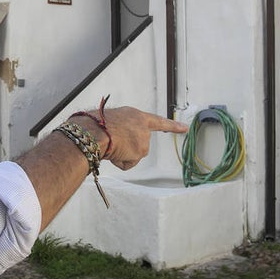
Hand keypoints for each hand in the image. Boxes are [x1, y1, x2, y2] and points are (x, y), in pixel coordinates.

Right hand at [70, 105, 186, 170]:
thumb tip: (115, 142)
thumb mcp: (111, 121)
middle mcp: (143, 126)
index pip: (158, 121)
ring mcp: (143, 138)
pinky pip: (128, 163)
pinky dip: (119, 161)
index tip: (185, 128)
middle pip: (139, 145)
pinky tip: (113, 153)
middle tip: (111, 141)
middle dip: (127, 148)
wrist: (94, 130)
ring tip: (110, 144)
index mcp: (135, 115)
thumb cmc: (95, 125)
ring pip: (132, 155)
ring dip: (121, 154)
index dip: (172, 125)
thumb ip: (122, 129)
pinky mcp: (141, 151)